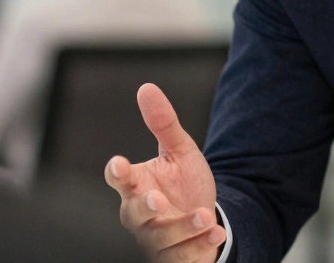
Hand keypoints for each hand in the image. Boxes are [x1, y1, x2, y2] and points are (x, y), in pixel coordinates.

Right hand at [104, 83, 225, 262]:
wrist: (206, 218)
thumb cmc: (184, 184)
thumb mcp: (179, 151)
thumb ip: (163, 124)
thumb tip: (147, 88)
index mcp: (137, 184)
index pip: (119, 178)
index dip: (117, 172)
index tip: (119, 165)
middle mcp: (141, 214)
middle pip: (134, 214)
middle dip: (145, 208)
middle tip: (158, 201)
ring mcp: (156, 239)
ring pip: (161, 238)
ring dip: (182, 227)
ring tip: (204, 216)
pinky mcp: (174, 256)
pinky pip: (183, 255)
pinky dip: (201, 244)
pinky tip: (216, 232)